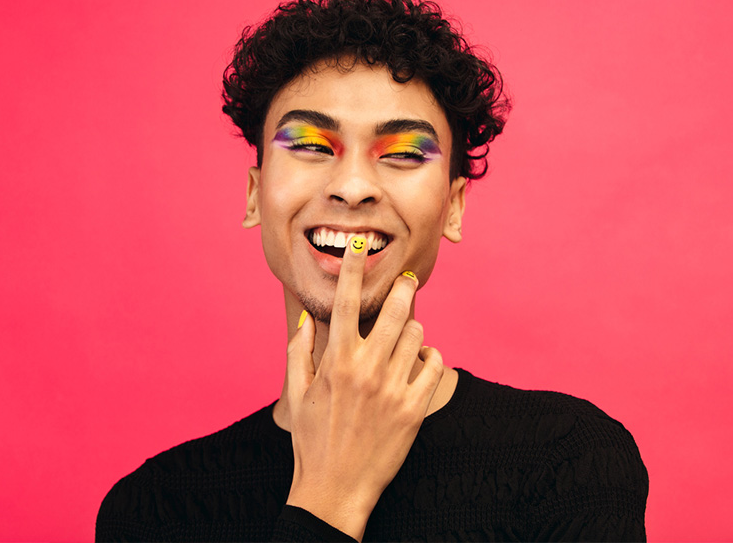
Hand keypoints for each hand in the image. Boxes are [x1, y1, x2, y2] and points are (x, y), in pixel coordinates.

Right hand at [284, 236, 443, 540]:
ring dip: (414, 328)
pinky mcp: (415, 409)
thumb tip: (306, 321)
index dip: (353, 268)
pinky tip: (419, 362)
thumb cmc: (312, 439)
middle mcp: (367, 369)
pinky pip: (435, 365)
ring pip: (418, 334)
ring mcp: (394, 388)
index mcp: (336, 360)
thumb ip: (299, 352)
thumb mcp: (297, 394)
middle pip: (396, 310)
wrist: (335, 488)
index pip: (347, 301)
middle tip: (406, 282)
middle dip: (403, 289)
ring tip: (406, 336)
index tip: (359, 244)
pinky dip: (430, 357)